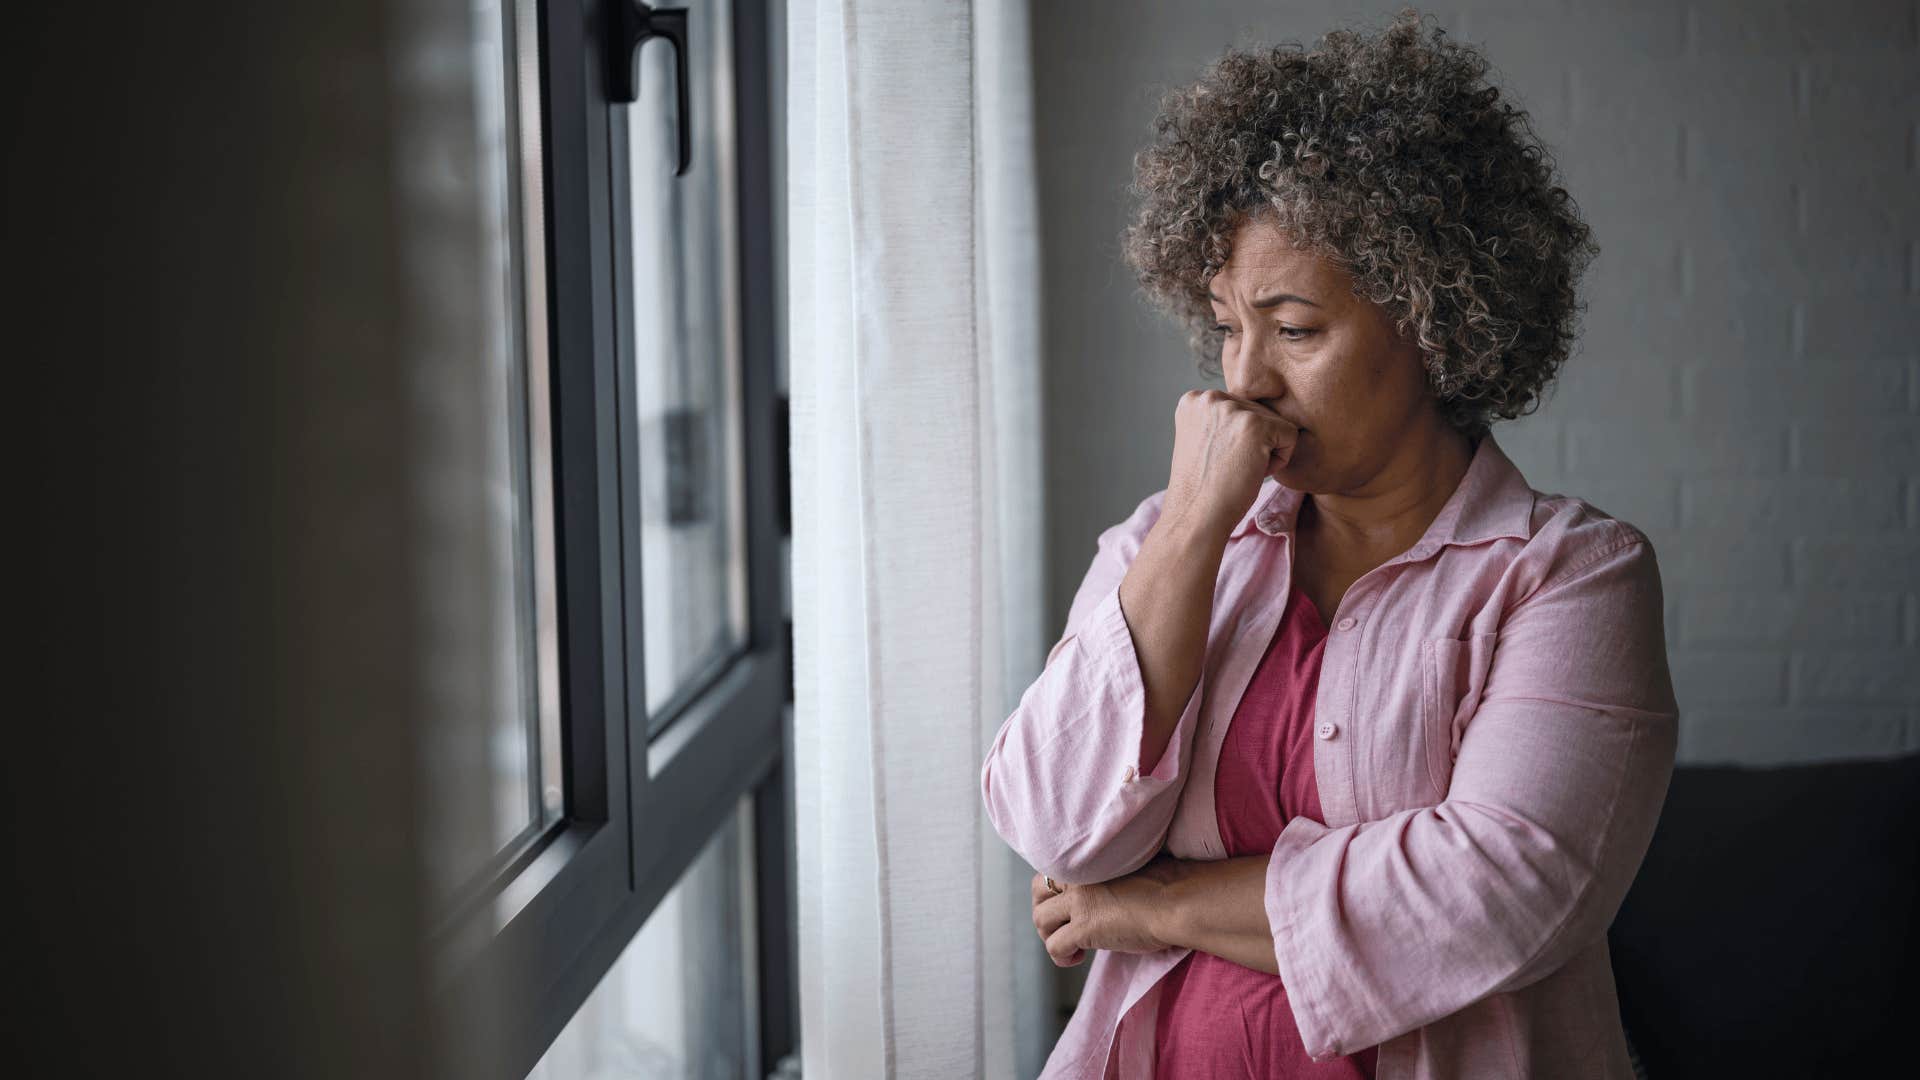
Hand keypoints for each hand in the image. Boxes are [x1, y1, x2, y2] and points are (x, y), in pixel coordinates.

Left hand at [1029, 861, 1178, 966]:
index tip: (1070, 907)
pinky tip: (1078, 958)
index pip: (1053, 869)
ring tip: (1072, 946)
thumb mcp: (1132, 866)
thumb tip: (1107, 889)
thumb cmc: (1169, 884)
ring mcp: (1078, 901)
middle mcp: (1078, 875)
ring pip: (1040, 919)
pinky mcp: (1083, 928)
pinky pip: (1054, 946)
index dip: (1057, 891)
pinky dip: (1061, 957)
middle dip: (1045, 910)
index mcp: (1089, 857)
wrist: (1179, 900)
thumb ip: (1109, 873)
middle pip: (1038, 890)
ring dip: (1050, 936)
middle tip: (1062, 926)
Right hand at [1159, 390, 1299, 543]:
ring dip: (1265, 451)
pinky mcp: (1255, 424)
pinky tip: (1252, 472)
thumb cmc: (1203, 487)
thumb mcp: (1202, 440)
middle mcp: (1209, 397)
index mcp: (1193, 399)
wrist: (1196, 516)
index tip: (1217, 460)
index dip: (1235, 440)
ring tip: (1237, 470)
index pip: (1239, 409)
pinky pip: (1290, 435)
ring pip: (1274, 423)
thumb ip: (1220, 418)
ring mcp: (1231, 409)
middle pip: (1258, 412)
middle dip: (1252, 444)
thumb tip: (1256, 409)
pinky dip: (1279, 460)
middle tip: (1227, 467)